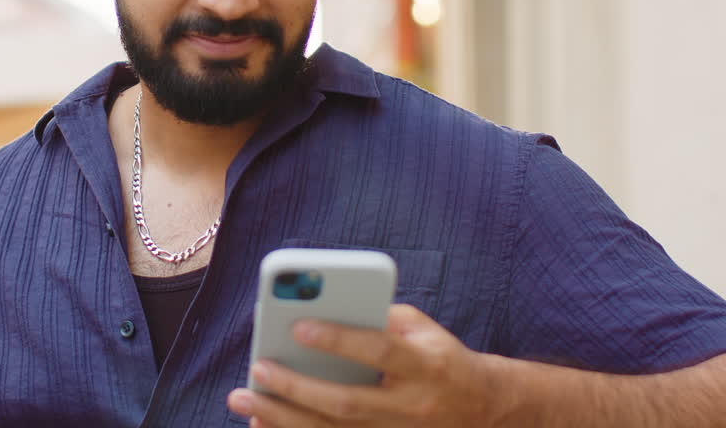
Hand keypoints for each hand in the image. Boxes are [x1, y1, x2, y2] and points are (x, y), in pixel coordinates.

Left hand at [227, 304, 502, 426]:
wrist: (483, 410)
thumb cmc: (441, 358)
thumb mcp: (423, 329)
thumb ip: (380, 318)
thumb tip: (323, 309)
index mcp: (425, 366)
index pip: (378, 353)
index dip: (340, 341)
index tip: (298, 327)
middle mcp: (410, 407)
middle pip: (346, 403)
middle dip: (296, 388)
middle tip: (257, 367)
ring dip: (282, 418)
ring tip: (242, 399)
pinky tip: (262, 424)